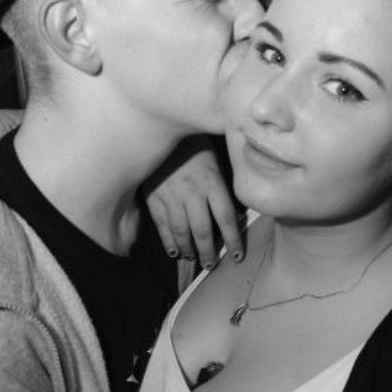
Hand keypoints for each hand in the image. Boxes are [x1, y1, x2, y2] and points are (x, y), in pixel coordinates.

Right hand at [143, 136, 243, 267]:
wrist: (159, 126)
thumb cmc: (193, 141)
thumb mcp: (215, 156)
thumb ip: (223, 182)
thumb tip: (236, 208)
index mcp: (212, 181)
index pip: (226, 218)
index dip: (233, 240)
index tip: (237, 255)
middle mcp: (193, 192)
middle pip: (203, 230)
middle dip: (209, 252)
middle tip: (212, 265)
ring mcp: (171, 196)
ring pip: (182, 231)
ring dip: (189, 249)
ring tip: (194, 259)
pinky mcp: (153, 197)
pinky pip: (162, 224)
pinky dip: (168, 240)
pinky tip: (174, 251)